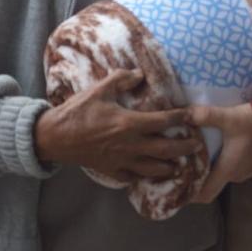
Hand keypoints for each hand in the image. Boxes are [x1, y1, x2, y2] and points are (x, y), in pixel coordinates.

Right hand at [35, 69, 202, 181]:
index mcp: (128, 123)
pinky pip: (132, 176)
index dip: (179, 118)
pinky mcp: (111, 171)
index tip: (191, 115)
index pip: (162, 121)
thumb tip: (139, 73)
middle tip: (196, 145)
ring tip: (180, 165)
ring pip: (152, 168)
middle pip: (164, 149)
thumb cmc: (77, 112)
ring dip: (168, 167)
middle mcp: (129, 145)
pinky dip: (144, 176)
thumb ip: (120, 80)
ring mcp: (121, 161)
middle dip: (183, 147)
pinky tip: (150, 174)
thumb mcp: (98, 90)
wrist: (55, 137)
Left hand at [188, 103, 251, 202]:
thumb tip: (182, 114)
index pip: (204, 194)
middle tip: (178, 163)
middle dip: (194, 176)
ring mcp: (244, 171)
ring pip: (219, 174)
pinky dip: (219, 162)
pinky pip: (229, 167)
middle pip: (210, 184)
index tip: (175, 185)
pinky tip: (212, 147)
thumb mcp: (229, 117)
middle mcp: (234, 176)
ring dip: (208, 167)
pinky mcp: (250, 163)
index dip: (189, 194)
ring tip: (192, 153)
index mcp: (227, 170)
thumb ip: (206, 115)